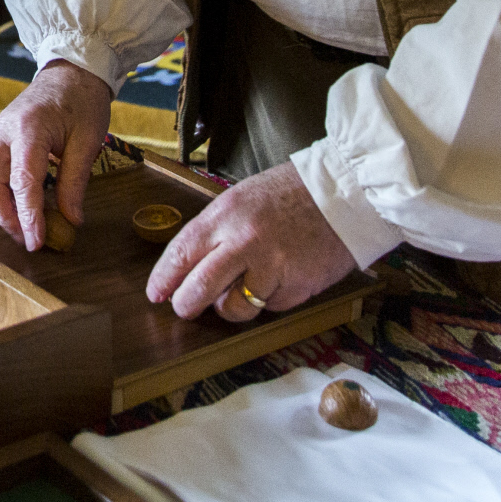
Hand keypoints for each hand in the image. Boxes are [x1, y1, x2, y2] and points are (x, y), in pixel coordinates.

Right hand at [0, 61, 111, 250]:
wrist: (73, 71)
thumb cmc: (83, 101)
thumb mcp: (88, 141)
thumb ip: (75, 182)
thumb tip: (72, 220)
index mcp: (29, 127)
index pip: (22, 179)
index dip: (27, 214)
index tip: (36, 242)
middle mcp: (6, 129)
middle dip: (5, 215)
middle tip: (27, 241)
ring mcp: (0, 132)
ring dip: (1, 206)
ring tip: (24, 229)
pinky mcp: (3, 137)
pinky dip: (4, 192)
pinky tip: (22, 207)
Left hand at [145, 161, 357, 322]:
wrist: (344, 193)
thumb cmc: (290, 193)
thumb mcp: (242, 198)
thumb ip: (217, 230)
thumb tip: (190, 265)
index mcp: (226, 214)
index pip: (182, 252)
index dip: (164, 278)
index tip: (156, 293)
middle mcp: (245, 241)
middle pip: (199, 288)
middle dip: (186, 304)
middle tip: (185, 308)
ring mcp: (273, 266)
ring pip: (235, 308)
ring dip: (230, 308)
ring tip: (238, 292)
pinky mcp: (297, 287)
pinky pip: (271, 306)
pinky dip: (269, 299)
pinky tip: (280, 277)